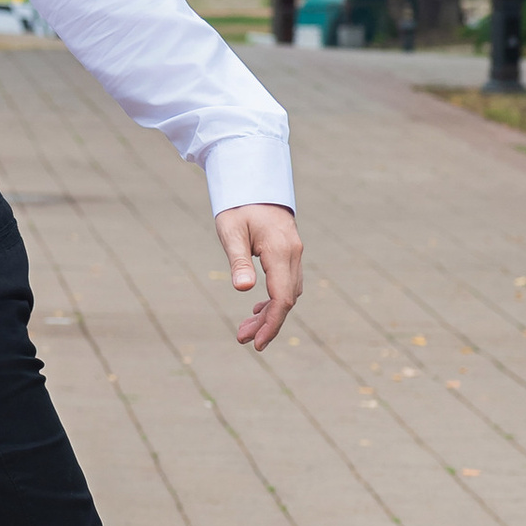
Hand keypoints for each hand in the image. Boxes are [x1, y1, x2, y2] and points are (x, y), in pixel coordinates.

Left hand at [215, 203, 302, 350]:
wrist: (254, 182)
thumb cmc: (238, 206)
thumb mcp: (231, 231)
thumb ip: (238, 259)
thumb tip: (243, 289)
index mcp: (280, 251)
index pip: (282, 298)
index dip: (272, 324)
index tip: (257, 344)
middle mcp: (293, 254)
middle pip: (286, 300)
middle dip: (267, 324)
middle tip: (243, 339)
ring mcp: (294, 253)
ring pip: (287, 293)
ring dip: (270, 314)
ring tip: (245, 329)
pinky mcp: (290, 253)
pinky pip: (287, 283)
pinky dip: (274, 299)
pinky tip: (257, 308)